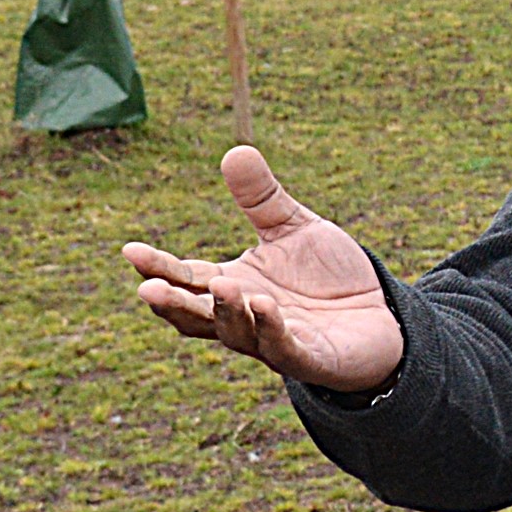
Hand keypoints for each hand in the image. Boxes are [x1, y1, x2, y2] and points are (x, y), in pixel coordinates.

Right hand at [124, 147, 405, 395]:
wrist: (382, 314)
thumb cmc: (329, 276)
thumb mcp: (294, 229)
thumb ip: (263, 199)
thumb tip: (235, 151)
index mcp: (234, 285)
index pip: (186, 278)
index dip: (158, 267)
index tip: (129, 250)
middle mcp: (245, 319)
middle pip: (197, 316)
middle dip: (173, 303)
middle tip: (149, 288)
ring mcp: (274, 343)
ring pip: (237, 336)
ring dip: (226, 312)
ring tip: (222, 285)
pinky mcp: (310, 360)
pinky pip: (284, 349)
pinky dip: (271, 330)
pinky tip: (264, 306)